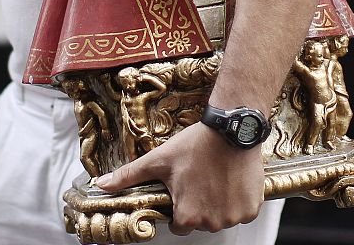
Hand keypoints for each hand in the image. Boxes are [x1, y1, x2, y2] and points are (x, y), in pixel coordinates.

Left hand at [96, 123, 263, 234]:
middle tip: (198, 177)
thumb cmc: (195, 144)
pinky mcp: (252, 208)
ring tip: (214, 175)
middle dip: (198, 203)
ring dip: (217, 201)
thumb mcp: (158, 159)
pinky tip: (230, 178)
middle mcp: (211, 222)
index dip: (179, 205)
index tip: (182, 187)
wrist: (231, 129)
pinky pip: (241, 211)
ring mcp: (234, 216)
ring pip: (221, 216)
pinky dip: (236, 198)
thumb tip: (101, 185)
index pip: (179, 224)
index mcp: (187, 215)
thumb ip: (128, 176)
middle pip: (200, 221)